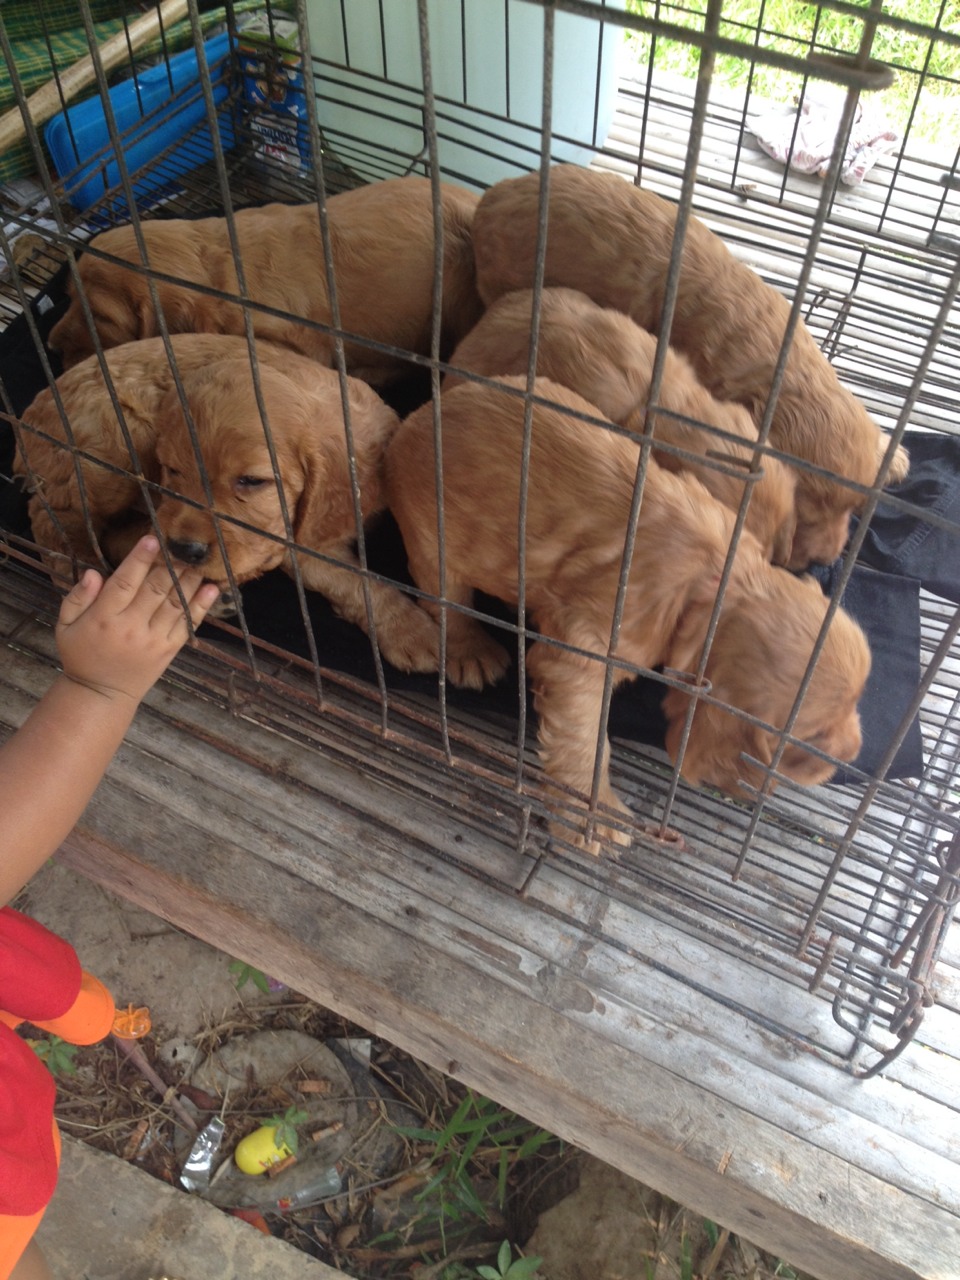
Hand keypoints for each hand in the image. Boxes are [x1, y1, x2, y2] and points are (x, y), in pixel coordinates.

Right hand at [55, 536, 220, 704]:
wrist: (102, 694)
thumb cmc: (82, 655)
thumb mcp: (65, 626)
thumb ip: (77, 598)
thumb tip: (93, 573)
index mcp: (104, 617)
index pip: (124, 582)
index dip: (139, 559)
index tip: (152, 539)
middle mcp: (131, 627)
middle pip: (154, 588)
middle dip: (169, 564)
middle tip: (180, 545)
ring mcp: (153, 639)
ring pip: (175, 603)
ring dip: (189, 580)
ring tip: (198, 560)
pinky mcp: (169, 649)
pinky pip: (188, 624)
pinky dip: (201, 606)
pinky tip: (212, 589)